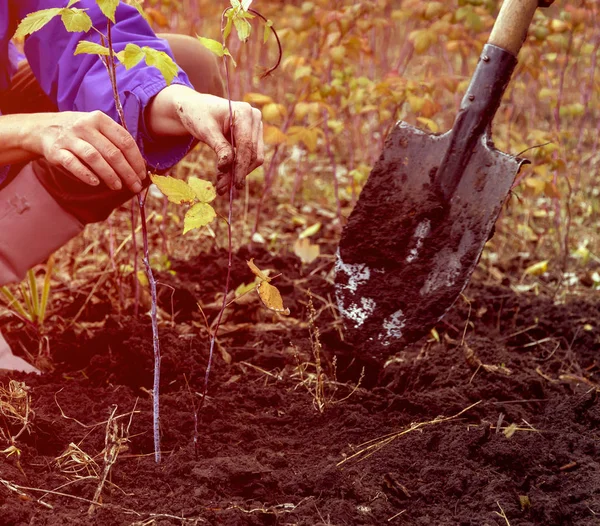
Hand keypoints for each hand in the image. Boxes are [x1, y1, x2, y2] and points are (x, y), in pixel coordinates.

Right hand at [25, 111, 145, 192]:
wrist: (44, 128)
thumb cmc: (80, 132)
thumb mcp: (98, 128)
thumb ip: (116, 141)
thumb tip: (139, 165)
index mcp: (100, 119)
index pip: (124, 140)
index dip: (136, 159)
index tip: (142, 174)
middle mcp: (85, 126)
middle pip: (112, 152)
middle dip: (126, 172)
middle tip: (134, 186)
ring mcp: (70, 138)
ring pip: (94, 158)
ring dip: (109, 174)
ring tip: (118, 186)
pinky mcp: (56, 151)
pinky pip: (73, 164)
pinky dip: (85, 174)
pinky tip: (96, 183)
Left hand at [147, 85, 263, 194]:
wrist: (195, 108)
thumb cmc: (197, 115)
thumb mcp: (205, 131)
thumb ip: (219, 147)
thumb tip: (228, 166)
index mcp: (244, 112)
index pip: (246, 145)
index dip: (240, 166)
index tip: (233, 184)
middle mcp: (254, 118)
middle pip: (252, 154)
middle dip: (237, 173)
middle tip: (221, 189)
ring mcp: (255, 127)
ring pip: (253, 158)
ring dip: (238, 173)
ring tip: (221, 185)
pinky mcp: (253, 136)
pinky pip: (249, 157)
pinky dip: (238, 168)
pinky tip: (224, 176)